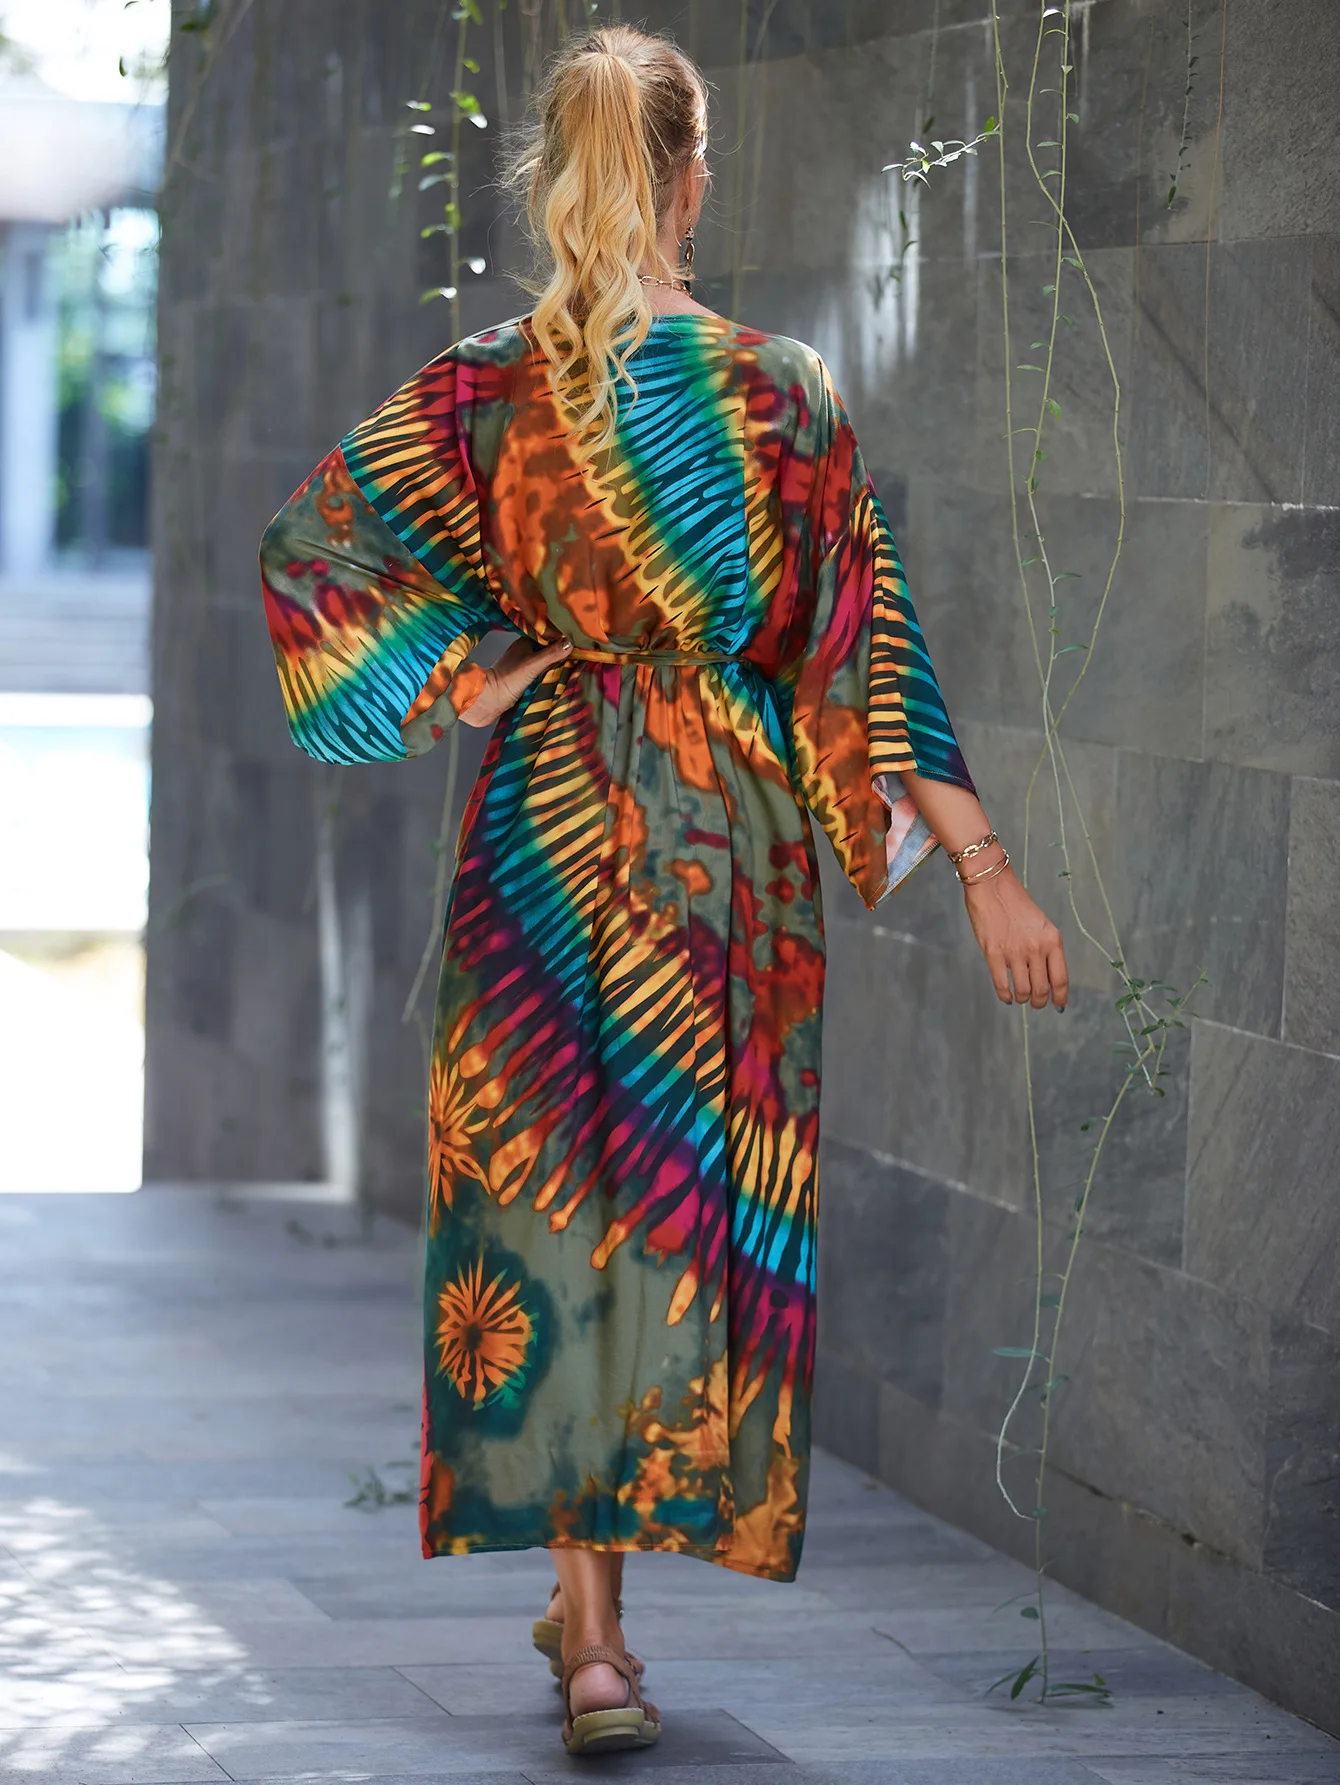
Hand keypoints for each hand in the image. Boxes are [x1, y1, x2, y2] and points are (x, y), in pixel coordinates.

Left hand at [458, 636, 572, 727]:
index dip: (562, 635)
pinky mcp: (523, 680)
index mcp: (524, 642)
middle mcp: (524, 652)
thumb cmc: (507, 681)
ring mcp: (524, 666)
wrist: (487, 702)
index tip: (578, 637)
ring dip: (557, 663)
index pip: (547, 634)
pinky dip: (551, 674)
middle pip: (548, 648)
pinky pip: (542, 674)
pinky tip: (563, 677)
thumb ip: (551, 654)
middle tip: (582, 651)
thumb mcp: (532, 665)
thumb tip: (570, 642)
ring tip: (578, 663)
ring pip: (545, 661)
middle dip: (562, 650)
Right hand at [963, 864, 1068, 1010]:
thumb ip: (1046, 949)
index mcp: (1052, 940)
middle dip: (1040, 1002)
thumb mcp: (1041, 925)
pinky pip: (1002, 985)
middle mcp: (1036, 948)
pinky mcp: (993, 954)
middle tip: (1037, 1003)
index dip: (1060, 997)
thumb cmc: (1016, 903)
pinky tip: (1007, 996)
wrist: (992, 886)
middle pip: (1042, 989)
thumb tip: (1047, 977)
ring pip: (1023, 991)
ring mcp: (1014, 953)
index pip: (1060, 979)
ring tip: (1021, 997)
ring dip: (1022, 998)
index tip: (1059, 1006)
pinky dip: (1005, 995)